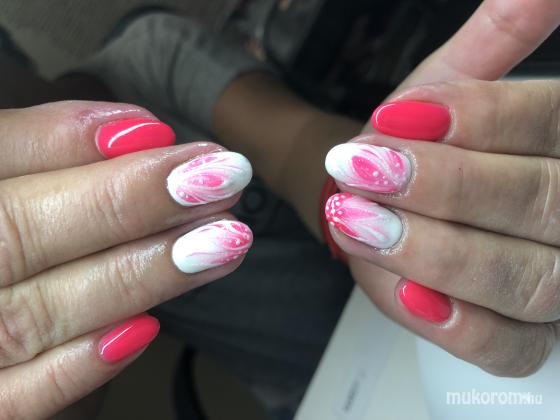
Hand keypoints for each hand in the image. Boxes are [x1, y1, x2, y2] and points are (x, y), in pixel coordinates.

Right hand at [0, 100, 252, 417]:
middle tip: (221, 178)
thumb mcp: (5, 180)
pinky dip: (77, 370)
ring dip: (136, 275)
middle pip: (19, 234)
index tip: (157, 131)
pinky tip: (144, 332)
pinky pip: (15, 402)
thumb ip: (41, 151)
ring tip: (223, 241)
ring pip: (33, 315)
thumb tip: (136, 134)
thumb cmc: (5, 231)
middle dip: (127, 202)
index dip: (68, 142)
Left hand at [325, 0, 559, 375]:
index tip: (398, 118)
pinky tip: (410, 296)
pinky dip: (459, 327)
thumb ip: (493, 41)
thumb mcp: (450, 82)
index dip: (482, 119)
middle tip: (366, 169)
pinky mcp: (521, 336)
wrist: (386, 197)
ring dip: (439, 251)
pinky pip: (506, 347)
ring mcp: (557, 283)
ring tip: (361, 220)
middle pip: (545, 203)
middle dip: (450, 187)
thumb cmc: (422, 140)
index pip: (552, 123)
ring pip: (526, 278)